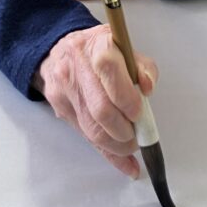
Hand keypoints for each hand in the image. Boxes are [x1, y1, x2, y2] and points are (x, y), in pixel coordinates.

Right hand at [35, 24, 157, 176]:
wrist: (61, 52)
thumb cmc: (97, 51)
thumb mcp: (125, 48)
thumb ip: (143, 68)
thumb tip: (147, 88)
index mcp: (97, 46)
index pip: (109, 70)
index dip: (127, 97)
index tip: (139, 111)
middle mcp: (76, 66)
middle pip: (101, 109)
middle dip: (125, 130)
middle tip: (138, 133)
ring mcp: (65, 89)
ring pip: (92, 130)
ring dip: (118, 144)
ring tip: (131, 143)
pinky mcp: (59, 109)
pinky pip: (87, 138)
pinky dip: (109, 154)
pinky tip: (125, 161)